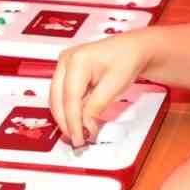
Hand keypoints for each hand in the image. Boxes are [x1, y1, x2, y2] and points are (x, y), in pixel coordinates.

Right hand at [49, 31, 153, 147]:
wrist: (132, 49)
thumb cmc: (126, 59)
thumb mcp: (115, 85)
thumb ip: (97, 106)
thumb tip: (85, 126)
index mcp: (76, 60)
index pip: (70, 98)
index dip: (73, 122)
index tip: (78, 138)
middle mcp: (65, 61)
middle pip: (58, 99)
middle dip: (66, 122)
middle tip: (77, 140)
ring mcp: (63, 66)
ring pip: (57, 99)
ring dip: (66, 118)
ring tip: (78, 134)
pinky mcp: (66, 73)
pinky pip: (63, 96)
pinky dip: (69, 111)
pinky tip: (78, 122)